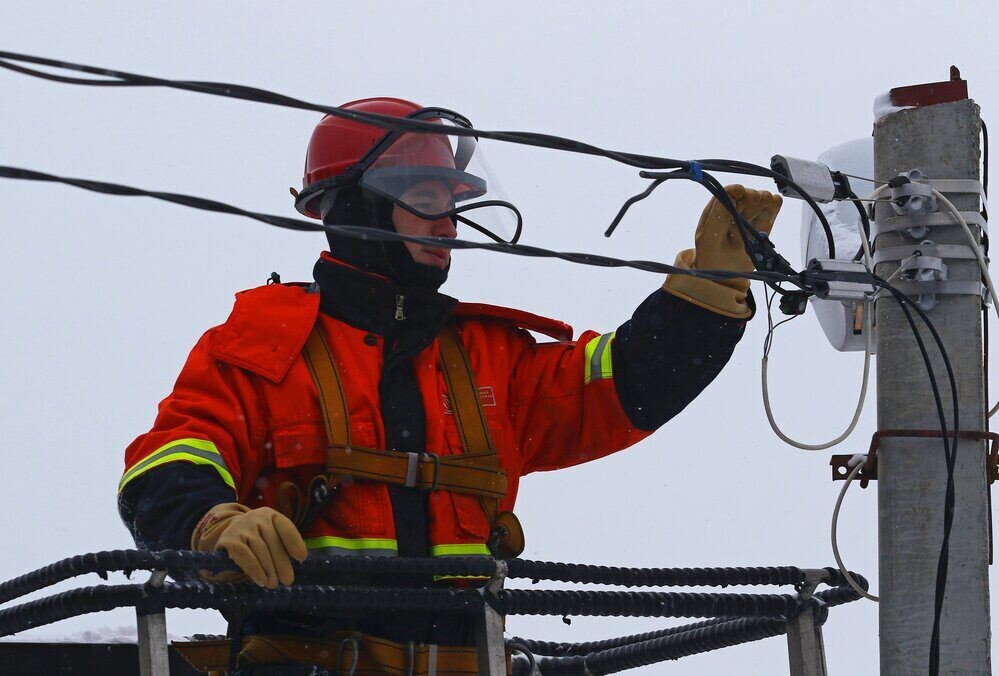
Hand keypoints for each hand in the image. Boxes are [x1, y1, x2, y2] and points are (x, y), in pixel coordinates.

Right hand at [191, 503, 307, 587]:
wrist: (226, 540)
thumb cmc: (254, 542)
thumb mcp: (269, 539)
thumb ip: (282, 546)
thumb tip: (297, 560)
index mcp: (269, 515)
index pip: (285, 527)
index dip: (294, 542)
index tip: (302, 558)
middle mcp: (255, 517)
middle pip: (273, 542)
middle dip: (282, 563)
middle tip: (288, 580)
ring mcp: (241, 526)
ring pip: (260, 549)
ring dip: (269, 569)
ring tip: (274, 584)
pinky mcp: (228, 539)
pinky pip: (245, 555)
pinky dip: (255, 569)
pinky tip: (261, 580)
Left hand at [663, 185, 781, 318]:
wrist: (725, 282)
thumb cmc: (711, 260)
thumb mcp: (709, 237)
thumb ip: (718, 214)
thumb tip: (732, 190)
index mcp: (714, 214)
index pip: (726, 195)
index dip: (735, 192)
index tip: (742, 193)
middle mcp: (731, 214)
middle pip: (744, 198)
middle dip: (751, 196)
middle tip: (758, 198)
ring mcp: (747, 222)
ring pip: (757, 205)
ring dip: (763, 200)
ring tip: (767, 200)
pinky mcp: (760, 230)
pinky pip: (768, 216)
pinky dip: (773, 208)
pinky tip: (776, 202)